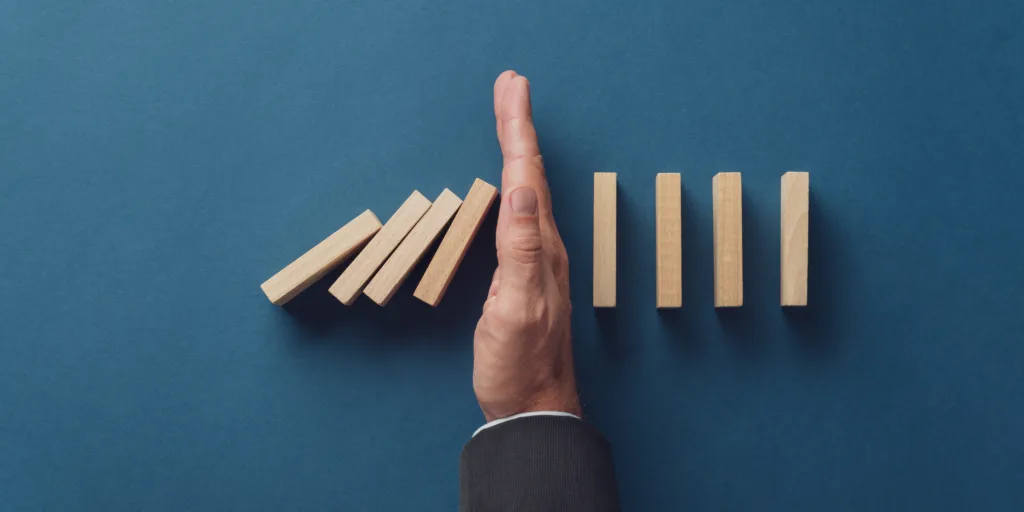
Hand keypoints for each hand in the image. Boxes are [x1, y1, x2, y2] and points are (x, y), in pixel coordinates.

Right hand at [472, 71, 579, 421]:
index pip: (526, 175)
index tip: (512, 86)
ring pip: (527, 190)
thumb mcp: (515, 308)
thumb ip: (521, 250)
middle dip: (519, 125)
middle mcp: (544, 246)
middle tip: (510, 86)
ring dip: (518, 148)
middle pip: (530, 173)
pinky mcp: (526, 275)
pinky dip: (513, 183)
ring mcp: (537, 261)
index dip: (518, 129)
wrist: (533, 407)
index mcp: (540, 247)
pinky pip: (520, 214)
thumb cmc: (519, 364)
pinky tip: (511, 184)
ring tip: (510, 118)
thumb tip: (522, 190)